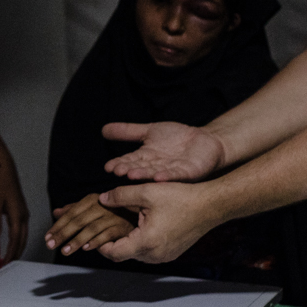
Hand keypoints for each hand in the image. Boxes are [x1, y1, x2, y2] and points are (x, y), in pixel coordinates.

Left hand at [0, 154, 28, 265]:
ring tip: (7, 260)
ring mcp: (23, 213)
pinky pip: (20, 230)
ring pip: (22, 236)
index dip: (10, 254)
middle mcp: (23, 215)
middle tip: (5, 267)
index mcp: (18, 215)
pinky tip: (10, 245)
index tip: (3, 265)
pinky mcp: (20, 210)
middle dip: (14, 255)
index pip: (15, 241)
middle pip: (22, 241)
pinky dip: (16, 240)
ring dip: (16, 248)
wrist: (3, 165)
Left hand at [44, 194, 134, 256]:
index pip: (71, 214)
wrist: (142, 214)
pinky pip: (108, 234)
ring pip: (91, 228)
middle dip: (63, 234)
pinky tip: (87, 248)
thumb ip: (75, 210)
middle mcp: (102, 205)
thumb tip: (56, 212)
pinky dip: (97, 241)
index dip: (58, 226)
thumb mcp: (94, 208)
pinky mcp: (124, 226)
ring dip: (77, 241)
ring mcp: (113, 216)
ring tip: (65, 251)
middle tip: (51, 245)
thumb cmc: (115, 212)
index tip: (47, 238)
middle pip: (78, 220)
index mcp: (92, 199)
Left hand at [95, 181, 216, 262]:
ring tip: (122, 225)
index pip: (113, 253)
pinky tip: (141, 227)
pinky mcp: (171, 253)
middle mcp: (155, 255)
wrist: (210, 206)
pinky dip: (141, 243)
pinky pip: (149, 252)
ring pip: (137, 254)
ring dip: (128, 242)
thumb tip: (102, 199)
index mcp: (146, 242)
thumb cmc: (181, 198)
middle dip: (113, 242)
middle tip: (106, 228)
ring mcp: (165, 257)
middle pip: (124, 255)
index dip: (100, 245)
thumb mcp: (146, 192)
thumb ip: (120, 196)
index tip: (95, 235)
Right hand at [102, 121, 225, 181]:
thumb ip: (128, 132)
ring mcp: (172, 170)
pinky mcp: (188, 172)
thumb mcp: (149, 131)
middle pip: (141, 169)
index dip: (119, 163)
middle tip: (118, 171)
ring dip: (145, 175)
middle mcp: (157, 166)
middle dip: (129, 170)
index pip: (129, 161)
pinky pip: (177, 175)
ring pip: (155, 174)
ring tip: (132, 175)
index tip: (108, 167)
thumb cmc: (176, 137)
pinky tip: (159, 176)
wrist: (204, 140)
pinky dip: (168, 176)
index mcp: (146, 158)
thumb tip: (102, 129)